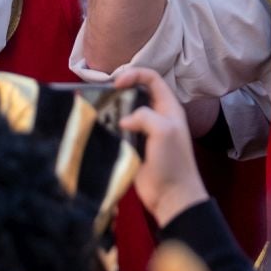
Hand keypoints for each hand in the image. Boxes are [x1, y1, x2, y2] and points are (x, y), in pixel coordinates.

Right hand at [114, 66, 209, 226]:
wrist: (171, 195)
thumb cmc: (173, 161)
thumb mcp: (164, 130)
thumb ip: (144, 115)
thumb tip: (123, 120)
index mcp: (168, 107)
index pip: (152, 79)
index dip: (135, 74)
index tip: (117, 83)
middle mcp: (156, 116)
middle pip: (135, 93)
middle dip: (119, 91)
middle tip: (103, 96)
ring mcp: (144, 132)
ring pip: (124, 112)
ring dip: (112, 111)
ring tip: (97, 111)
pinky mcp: (132, 147)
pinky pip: (119, 132)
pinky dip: (109, 128)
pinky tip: (99, 128)